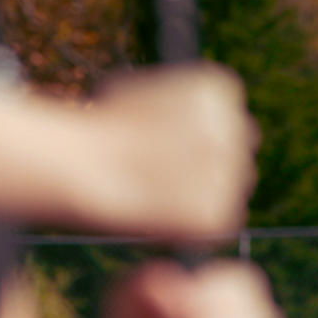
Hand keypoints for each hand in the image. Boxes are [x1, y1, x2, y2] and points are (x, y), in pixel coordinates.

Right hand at [82, 63, 258, 238]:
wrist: (80, 163)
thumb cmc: (99, 126)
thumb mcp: (145, 92)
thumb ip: (180, 107)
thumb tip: (195, 127)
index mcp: (220, 89)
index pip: (229, 119)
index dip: (196, 139)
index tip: (163, 147)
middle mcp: (236, 126)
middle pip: (236, 153)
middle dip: (208, 166)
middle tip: (166, 177)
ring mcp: (231, 170)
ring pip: (230, 189)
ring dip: (202, 195)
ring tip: (156, 195)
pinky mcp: (220, 213)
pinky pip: (218, 226)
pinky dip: (194, 228)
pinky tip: (162, 218)